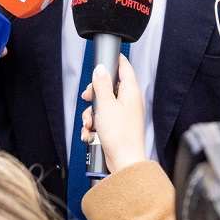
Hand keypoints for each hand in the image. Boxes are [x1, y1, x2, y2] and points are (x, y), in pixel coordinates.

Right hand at [79, 56, 146, 173]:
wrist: (125, 161)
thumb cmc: (120, 136)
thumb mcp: (106, 105)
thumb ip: (102, 85)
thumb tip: (101, 69)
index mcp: (130, 92)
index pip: (125, 67)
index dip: (114, 61)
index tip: (104, 58)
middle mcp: (129, 101)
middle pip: (109, 86)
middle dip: (94, 94)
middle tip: (88, 98)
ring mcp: (123, 114)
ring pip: (102, 104)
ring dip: (91, 113)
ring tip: (89, 124)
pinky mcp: (117, 125)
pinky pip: (102, 118)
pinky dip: (93, 125)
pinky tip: (90, 133)